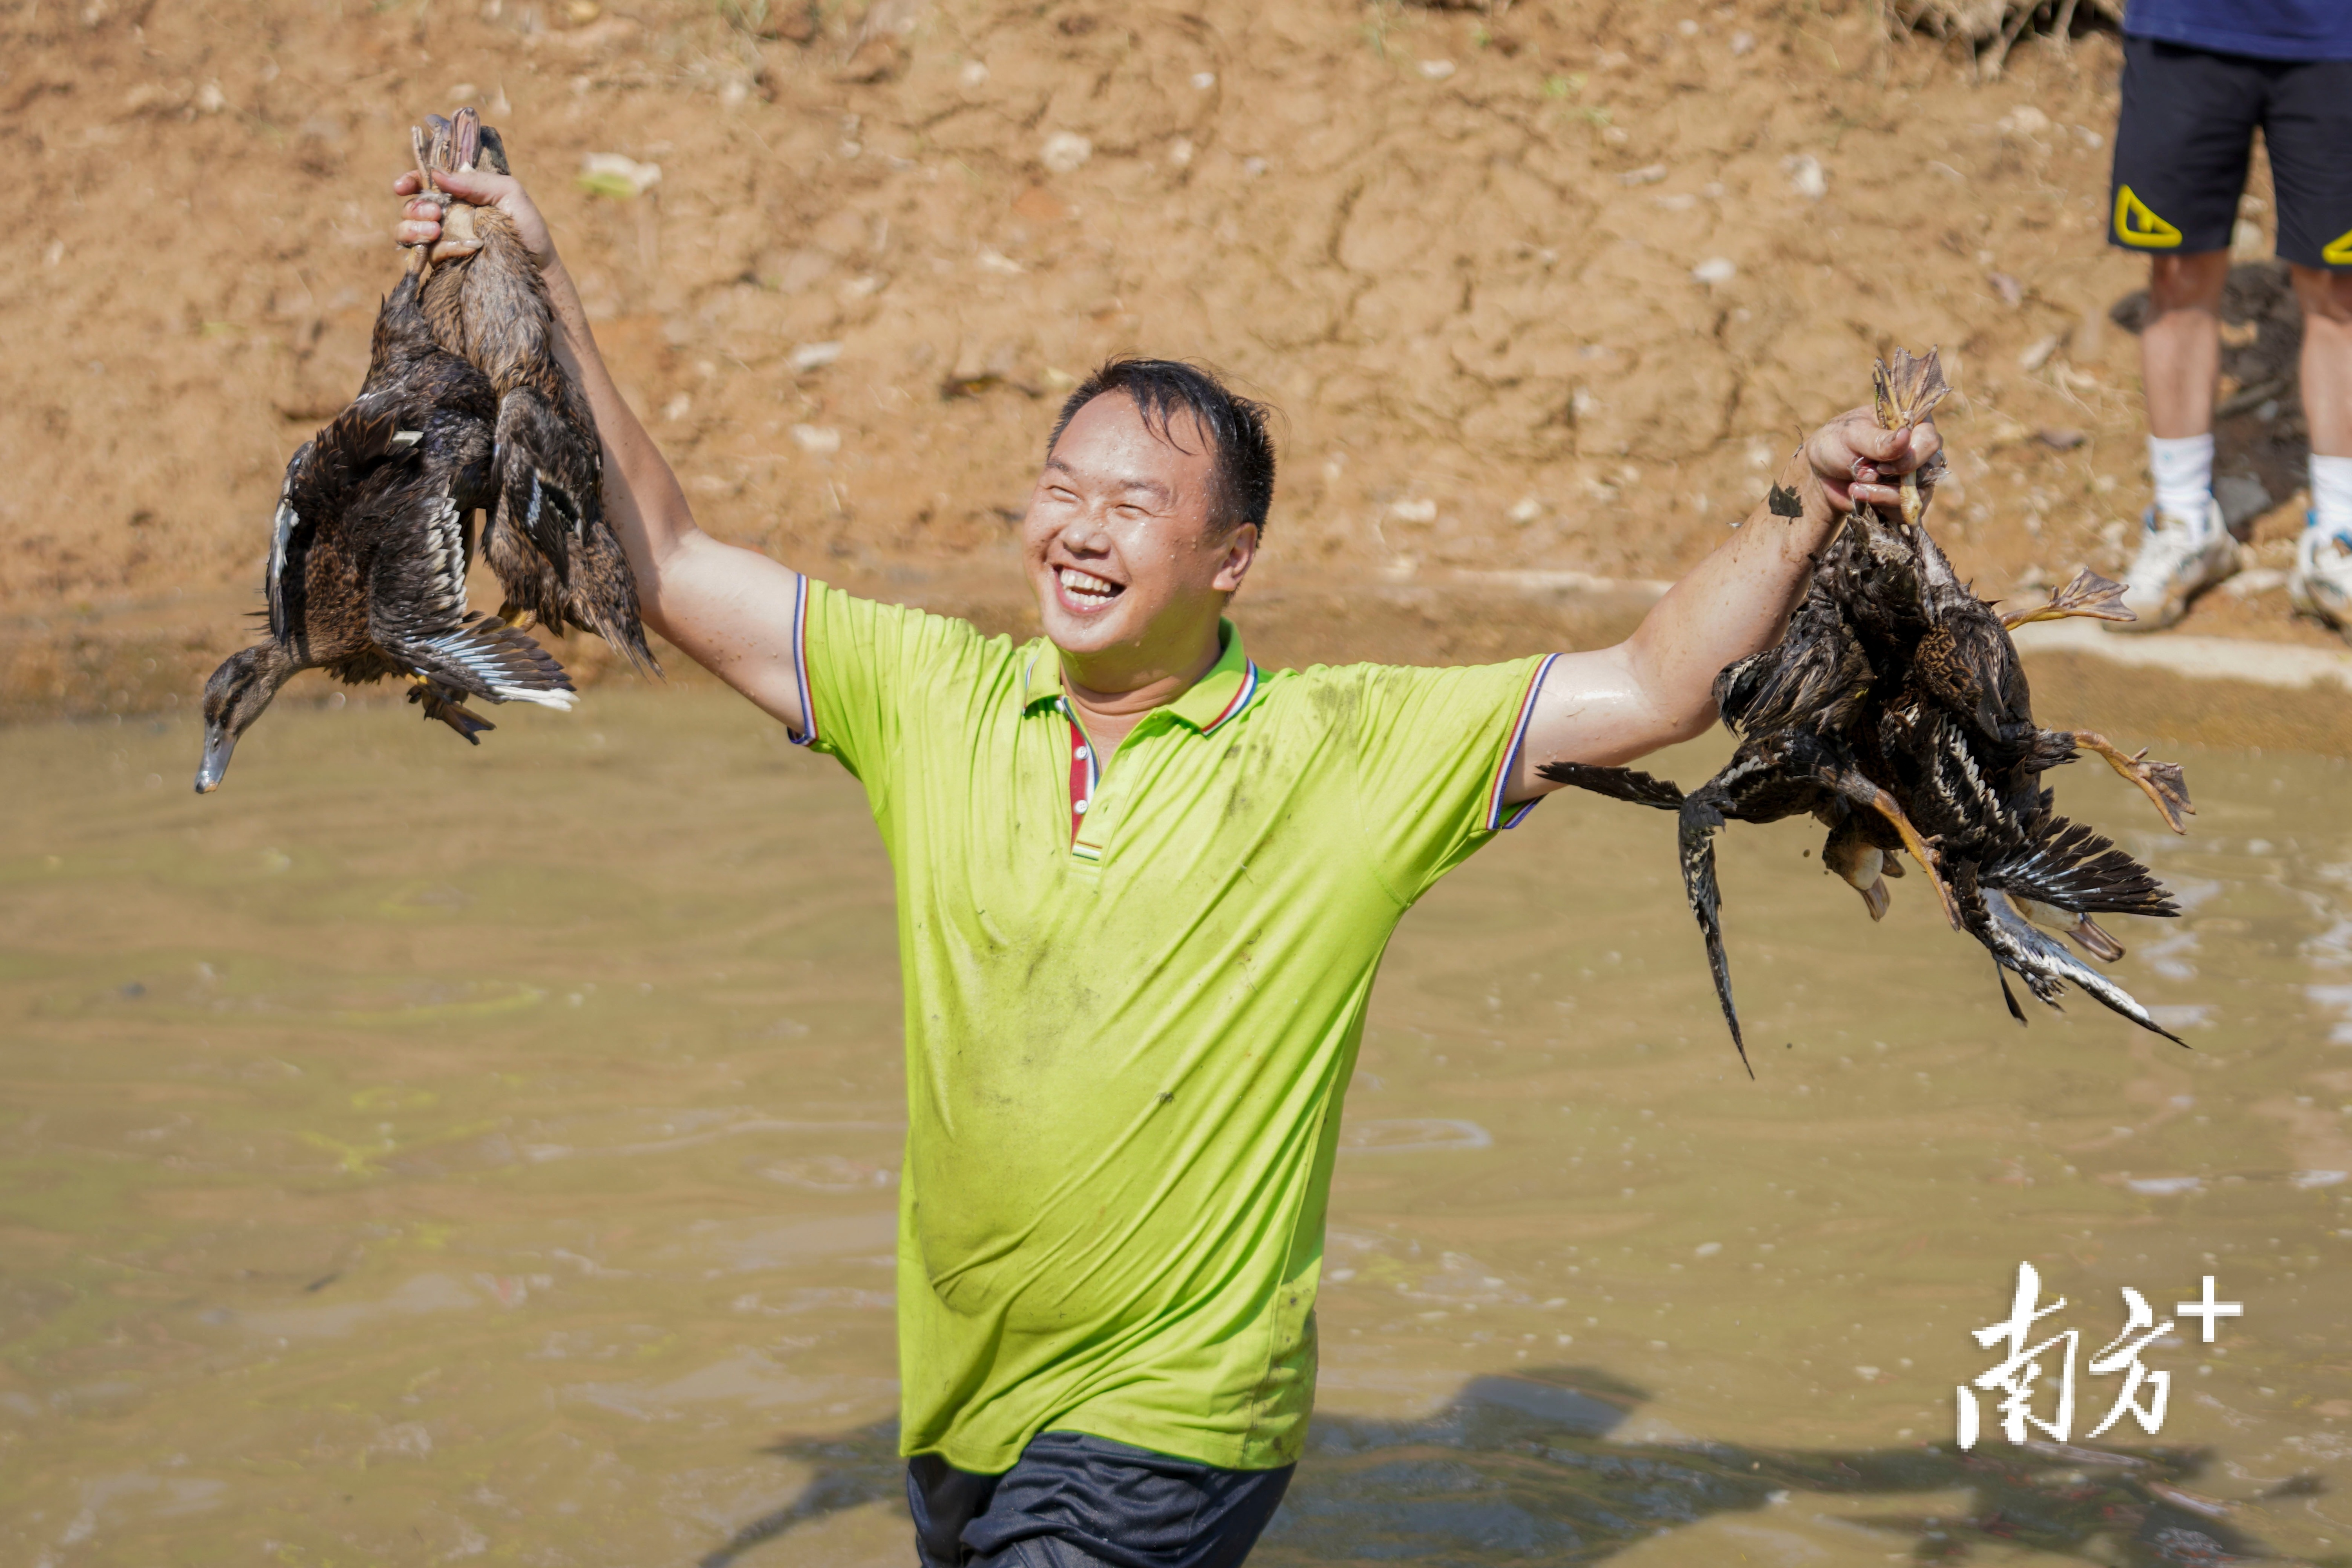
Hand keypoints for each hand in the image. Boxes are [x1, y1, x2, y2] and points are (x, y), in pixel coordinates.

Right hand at [393, 166, 556, 268]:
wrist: (538, 269)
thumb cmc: (527, 229)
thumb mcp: (509, 194)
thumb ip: (477, 181)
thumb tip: (437, 174)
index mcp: (461, 194)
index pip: (426, 182)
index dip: (410, 181)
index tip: (403, 187)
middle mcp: (448, 215)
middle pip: (412, 206)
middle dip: (415, 206)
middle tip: (435, 213)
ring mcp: (443, 239)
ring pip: (407, 230)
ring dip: (412, 227)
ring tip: (434, 229)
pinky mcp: (444, 262)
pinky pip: (422, 254)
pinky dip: (429, 247)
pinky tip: (445, 246)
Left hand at [1801, 407, 1941, 513]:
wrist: (1821, 473)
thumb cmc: (1836, 443)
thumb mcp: (1851, 436)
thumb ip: (1878, 440)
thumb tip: (1905, 435)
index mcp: (1912, 424)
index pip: (1929, 440)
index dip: (1910, 457)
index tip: (1881, 465)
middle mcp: (1919, 449)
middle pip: (1928, 470)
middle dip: (1894, 479)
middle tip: (1866, 475)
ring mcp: (1915, 475)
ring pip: (1918, 495)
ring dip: (1884, 495)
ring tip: (1856, 488)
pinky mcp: (1905, 498)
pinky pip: (1908, 512)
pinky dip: (1883, 508)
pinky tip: (1861, 496)